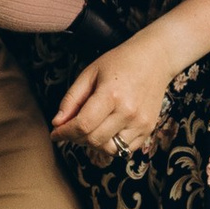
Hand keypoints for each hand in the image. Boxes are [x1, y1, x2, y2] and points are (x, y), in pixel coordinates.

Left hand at [54, 25, 180, 154]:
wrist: (154, 59)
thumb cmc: (120, 62)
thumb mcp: (90, 73)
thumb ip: (72, 99)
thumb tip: (57, 123)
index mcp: (111, 94)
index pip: (83, 125)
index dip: (65, 133)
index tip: (55, 134)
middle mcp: (128, 111)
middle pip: (94, 140)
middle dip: (76, 138)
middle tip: (70, 130)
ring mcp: (140, 122)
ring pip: (109, 149)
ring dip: (94, 144)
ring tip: (90, 129)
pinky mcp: (148, 129)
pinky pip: (125, 149)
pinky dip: (112, 145)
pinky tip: (106, 131)